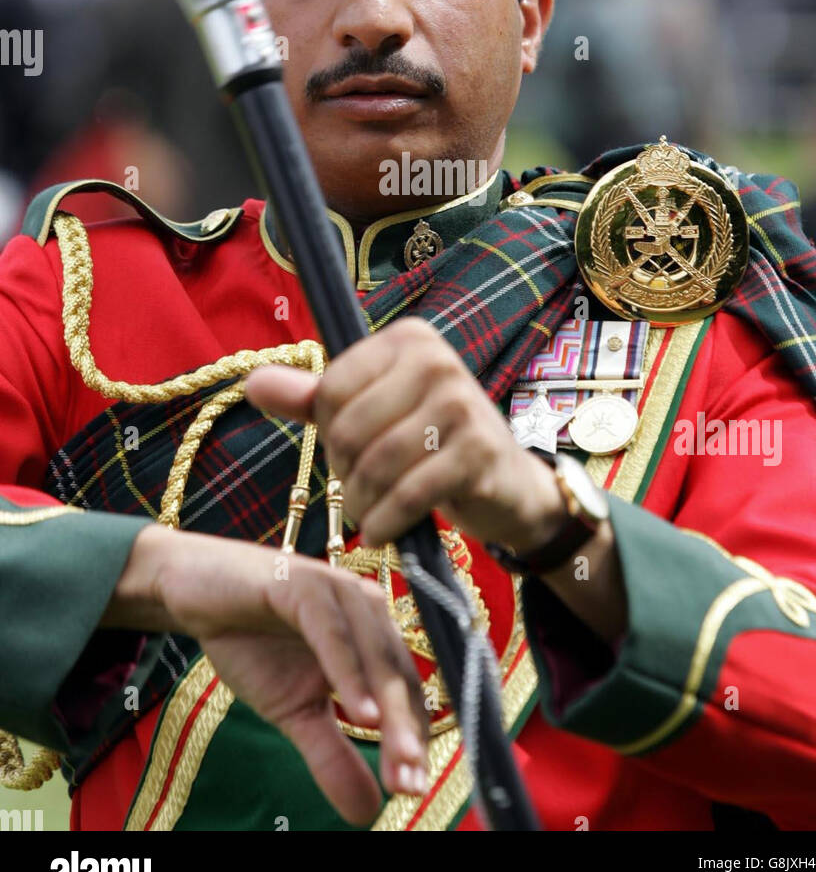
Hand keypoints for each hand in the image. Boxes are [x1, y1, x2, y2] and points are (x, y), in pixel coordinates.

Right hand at [104, 524, 428, 823]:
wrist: (198, 594)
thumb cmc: (254, 643)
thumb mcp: (294, 711)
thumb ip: (332, 754)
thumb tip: (368, 814)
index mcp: (374, 636)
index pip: (404, 693)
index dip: (412, 739)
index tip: (414, 790)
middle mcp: (368, 610)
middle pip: (398, 675)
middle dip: (409, 731)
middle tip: (413, 784)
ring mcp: (339, 591)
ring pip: (374, 653)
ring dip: (389, 707)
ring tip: (400, 758)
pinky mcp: (304, 583)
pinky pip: (333, 632)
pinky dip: (348, 671)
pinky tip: (358, 711)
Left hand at [244, 317, 565, 551]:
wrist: (507, 484)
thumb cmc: (430, 443)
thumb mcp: (372, 413)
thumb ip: (312, 399)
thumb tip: (253, 384)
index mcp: (409, 339)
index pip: (332, 388)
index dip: (329, 431)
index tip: (349, 450)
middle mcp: (438, 360)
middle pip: (349, 428)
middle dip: (344, 471)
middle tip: (357, 488)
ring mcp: (463, 404)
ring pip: (377, 464)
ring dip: (361, 503)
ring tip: (366, 513)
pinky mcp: (479, 451)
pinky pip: (409, 494)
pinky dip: (386, 522)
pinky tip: (382, 532)